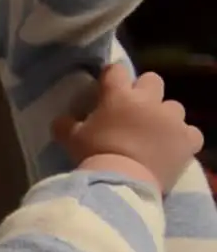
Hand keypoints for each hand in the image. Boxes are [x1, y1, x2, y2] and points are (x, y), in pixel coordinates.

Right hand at [54, 64, 203, 191]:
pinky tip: (171, 148)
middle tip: (133, 110)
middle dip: (144, 91)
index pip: (116, 71)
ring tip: (153, 133)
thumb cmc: (94, 155)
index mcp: (119, 96)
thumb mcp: (70, 140)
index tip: (106, 87)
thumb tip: (60, 120)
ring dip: (164, 116)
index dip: (111, 77)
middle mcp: (149, 101)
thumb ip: (65, 125)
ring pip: (173, 107)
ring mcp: (172, 119)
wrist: (122, 181)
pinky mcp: (188, 139)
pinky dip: (182, 139)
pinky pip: (190, 133)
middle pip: (152, 80)